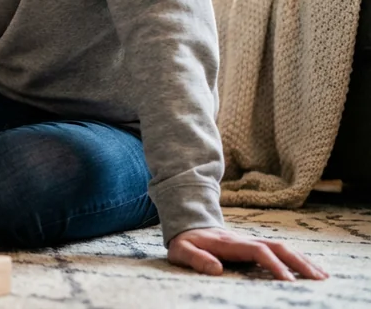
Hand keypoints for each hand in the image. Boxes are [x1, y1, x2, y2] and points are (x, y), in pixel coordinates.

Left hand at [168, 227, 327, 280]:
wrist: (188, 225)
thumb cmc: (185, 242)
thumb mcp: (182, 250)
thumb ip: (196, 259)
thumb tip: (216, 270)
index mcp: (229, 243)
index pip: (257, 251)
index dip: (273, 265)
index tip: (287, 281)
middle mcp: (245, 239)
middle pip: (278, 247)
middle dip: (299, 262)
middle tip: (318, 280)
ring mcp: (251, 241)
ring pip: (283, 247)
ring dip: (303, 260)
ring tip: (323, 276)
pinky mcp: (255, 245)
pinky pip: (279, 250)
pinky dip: (297, 258)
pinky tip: (310, 269)